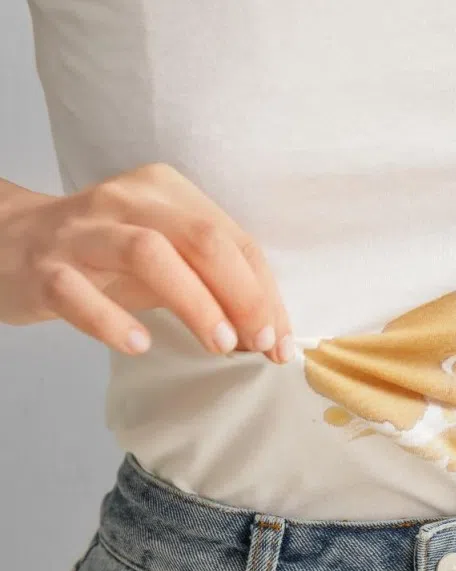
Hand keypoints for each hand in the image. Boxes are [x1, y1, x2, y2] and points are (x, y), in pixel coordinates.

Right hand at [0, 163, 291, 362]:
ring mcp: (81, 231)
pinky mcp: (42, 267)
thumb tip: (268, 333)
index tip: (281, 342)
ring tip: (219, 346)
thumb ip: (213, 285)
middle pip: (202, 239)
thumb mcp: (165, 259)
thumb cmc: (104, 256)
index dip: (265, 293)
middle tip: (257, 343)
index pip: (233, 240)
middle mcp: (126, 200)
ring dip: (195, 302)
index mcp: (166, 191)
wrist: (7, 244)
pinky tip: (140, 344)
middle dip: (242, 294)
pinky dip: (113, 320)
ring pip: (149, 253)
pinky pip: (78, 292)